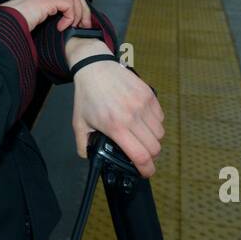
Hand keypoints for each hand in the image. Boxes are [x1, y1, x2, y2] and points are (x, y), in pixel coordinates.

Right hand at [0, 0, 90, 31]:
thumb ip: (42, 27)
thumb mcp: (30, 27)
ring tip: (76, 27)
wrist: (1, 25)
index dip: (76, 9)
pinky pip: (68, 4)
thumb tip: (53, 40)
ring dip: (79, 12)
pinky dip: (70, 17)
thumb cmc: (11, 28)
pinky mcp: (46, 1)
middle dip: (83, 9)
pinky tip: (62, 28)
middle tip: (84, 26)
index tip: (78, 26)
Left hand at [70, 62, 164, 177]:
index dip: (146, 169)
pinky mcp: (149, 94)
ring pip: (160, 133)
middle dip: (150, 156)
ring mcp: (143, 104)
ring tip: (142, 136)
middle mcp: (133, 116)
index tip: (146, 173)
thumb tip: (90, 159)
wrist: (95, 67)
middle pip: (154, 147)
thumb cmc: (87, 96)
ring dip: (153, 139)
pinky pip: (161, 117)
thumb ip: (83, 145)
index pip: (140, 155)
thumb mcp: (79, 123)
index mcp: (116, 127)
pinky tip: (144, 121)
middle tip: (142, 154)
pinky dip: (155, 124)